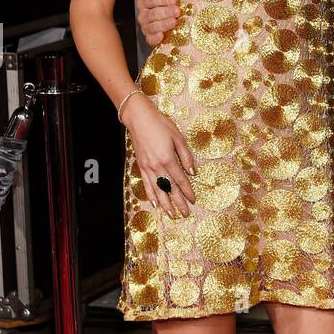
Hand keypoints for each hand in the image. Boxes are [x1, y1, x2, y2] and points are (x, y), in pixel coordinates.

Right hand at [121, 93, 195, 216]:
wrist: (139, 118)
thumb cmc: (160, 124)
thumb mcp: (178, 137)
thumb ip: (186, 156)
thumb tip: (192, 172)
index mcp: (168, 158)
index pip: (180, 180)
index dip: (187, 191)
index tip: (193, 200)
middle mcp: (157, 166)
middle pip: (169, 188)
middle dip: (178, 202)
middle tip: (185, 214)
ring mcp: (147, 167)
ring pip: (157, 190)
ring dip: (165, 203)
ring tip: (171, 214)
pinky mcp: (141, 165)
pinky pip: (146, 184)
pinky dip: (151, 195)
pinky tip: (155, 203)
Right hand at [137, 0, 179, 45]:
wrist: (170, 23)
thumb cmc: (168, 6)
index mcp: (144, 2)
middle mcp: (143, 15)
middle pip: (152, 13)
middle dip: (165, 11)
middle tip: (177, 11)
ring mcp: (146, 27)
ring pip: (152, 26)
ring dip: (163, 24)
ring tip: (174, 22)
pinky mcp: (150, 38)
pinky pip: (150, 39)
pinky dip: (155, 38)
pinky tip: (162, 36)